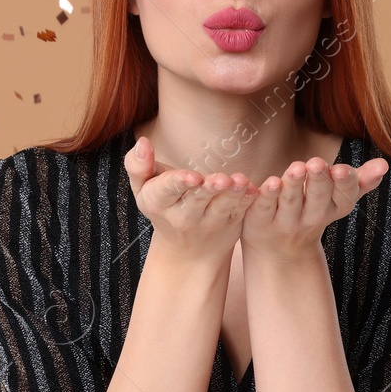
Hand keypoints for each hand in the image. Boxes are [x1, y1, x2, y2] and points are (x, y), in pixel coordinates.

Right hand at [125, 136, 258, 264]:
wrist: (186, 249)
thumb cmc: (162, 205)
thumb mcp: (143, 188)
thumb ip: (138, 165)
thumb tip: (143, 142)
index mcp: (158, 203)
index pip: (166, 191)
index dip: (179, 183)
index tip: (192, 176)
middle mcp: (182, 217)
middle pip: (197, 199)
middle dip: (209, 188)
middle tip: (221, 179)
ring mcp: (208, 223)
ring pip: (221, 207)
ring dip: (232, 194)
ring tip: (239, 181)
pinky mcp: (230, 224)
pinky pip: (239, 212)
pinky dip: (246, 201)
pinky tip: (253, 189)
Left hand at [241, 156, 388, 259]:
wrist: (279, 250)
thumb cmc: (312, 211)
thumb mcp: (337, 198)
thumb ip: (360, 181)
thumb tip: (384, 164)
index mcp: (331, 208)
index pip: (343, 197)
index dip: (343, 184)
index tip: (343, 169)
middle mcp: (310, 217)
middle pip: (317, 198)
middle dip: (318, 181)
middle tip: (317, 163)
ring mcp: (285, 221)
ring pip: (290, 202)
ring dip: (294, 185)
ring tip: (296, 167)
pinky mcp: (260, 221)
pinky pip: (264, 207)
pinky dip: (267, 196)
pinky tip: (270, 182)